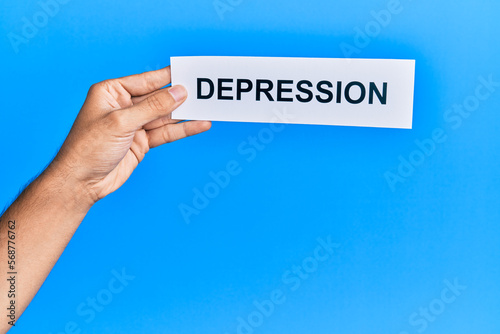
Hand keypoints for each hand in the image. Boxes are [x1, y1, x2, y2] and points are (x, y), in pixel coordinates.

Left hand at [49, 66, 210, 206]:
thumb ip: (153, 107)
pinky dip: (183, 130)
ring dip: (186, 114)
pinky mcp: (142, 142)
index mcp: (112, 92)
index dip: (168, 77)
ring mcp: (134, 125)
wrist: (81, 182)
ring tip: (208, 108)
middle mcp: (124, 106)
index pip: (146, 80)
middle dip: (180, 96)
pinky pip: (166, 132)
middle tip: (204, 91)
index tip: (189, 72)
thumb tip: (179, 93)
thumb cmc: (88, 148)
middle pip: (159, 98)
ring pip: (165, 116)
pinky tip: (200, 125)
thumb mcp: (122, 122)